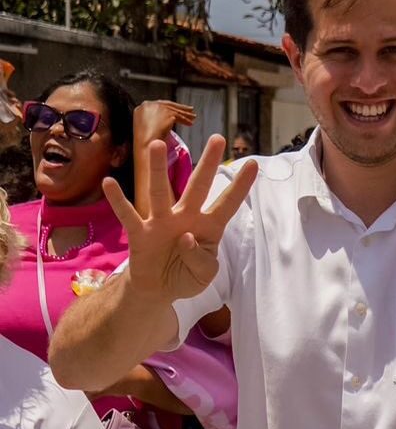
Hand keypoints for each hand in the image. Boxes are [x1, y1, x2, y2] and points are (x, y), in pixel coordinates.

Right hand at [104, 135, 256, 303]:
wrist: (158, 290)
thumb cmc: (187, 276)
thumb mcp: (204, 275)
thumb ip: (201, 259)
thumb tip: (187, 237)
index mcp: (208, 227)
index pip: (228, 203)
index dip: (241, 186)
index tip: (254, 163)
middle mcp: (186, 217)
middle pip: (198, 186)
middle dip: (208, 164)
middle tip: (218, 138)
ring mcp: (161, 222)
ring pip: (160, 192)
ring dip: (157, 169)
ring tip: (156, 144)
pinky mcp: (140, 233)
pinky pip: (128, 214)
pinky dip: (118, 200)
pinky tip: (109, 182)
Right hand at [133, 99, 194, 146]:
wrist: (146, 145)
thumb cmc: (145, 141)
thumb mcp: (146, 127)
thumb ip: (153, 120)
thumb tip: (162, 120)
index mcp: (141, 108)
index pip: (158, 105)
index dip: (168, 107)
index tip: (176, 109)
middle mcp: (149, 105)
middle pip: (168, 105)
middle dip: (179, 108)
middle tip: (189, 110)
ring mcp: (158, 108)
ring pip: (175, 110)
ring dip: (185, 114)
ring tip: (193, 117)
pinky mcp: (167, 113)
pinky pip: (179, 116)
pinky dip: (185, 120)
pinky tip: (190, 123)